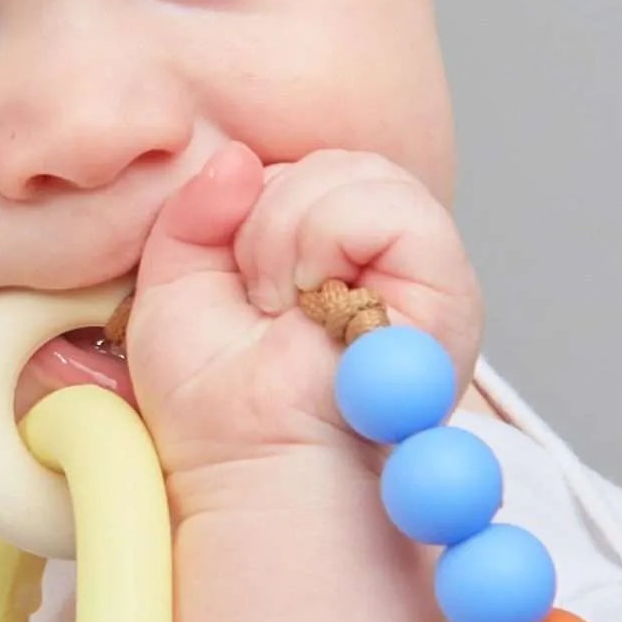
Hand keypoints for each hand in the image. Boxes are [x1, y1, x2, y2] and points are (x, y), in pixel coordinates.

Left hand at [126, 141, 482, 490]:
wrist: (246, 463)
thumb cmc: (216, 402)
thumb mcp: (173, 282)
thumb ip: (194, 207)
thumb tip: (239, 158)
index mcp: (333, 252)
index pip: (305, 166)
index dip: (253, 201)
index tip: (234, 273)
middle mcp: (387, 258)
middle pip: (336, 160)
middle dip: (270, 210)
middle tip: (256, 291)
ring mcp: (424, 271)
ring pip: (363, 172)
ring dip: (294, 226)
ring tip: (281, 299)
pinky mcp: (448, 290)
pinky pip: (394, 208)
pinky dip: (331, 235)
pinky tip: (312, 298)